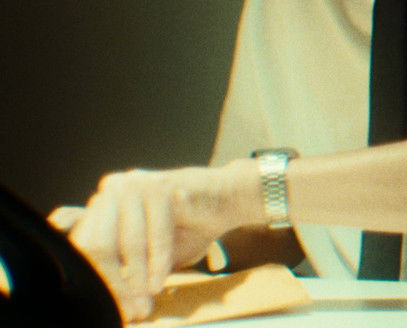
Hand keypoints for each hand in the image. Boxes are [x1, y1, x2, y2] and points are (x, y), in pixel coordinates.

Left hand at [65, 161, 258, 321]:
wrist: (230, 198)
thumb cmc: (189, 225)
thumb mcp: (150, 251)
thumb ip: (127, 266)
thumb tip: (109, 300)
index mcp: (104, 202)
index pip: (88, 246)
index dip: (99, 280)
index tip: (113, 308)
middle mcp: (114, 188)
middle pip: (101, 245)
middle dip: (116, 283)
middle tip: (130, 310)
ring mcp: (136, 183)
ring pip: (128, 242)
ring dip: (137, 279)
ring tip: (144, 303)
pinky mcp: (161, 186)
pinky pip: (155, 234)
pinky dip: (158, 263)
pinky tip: (159, 283)